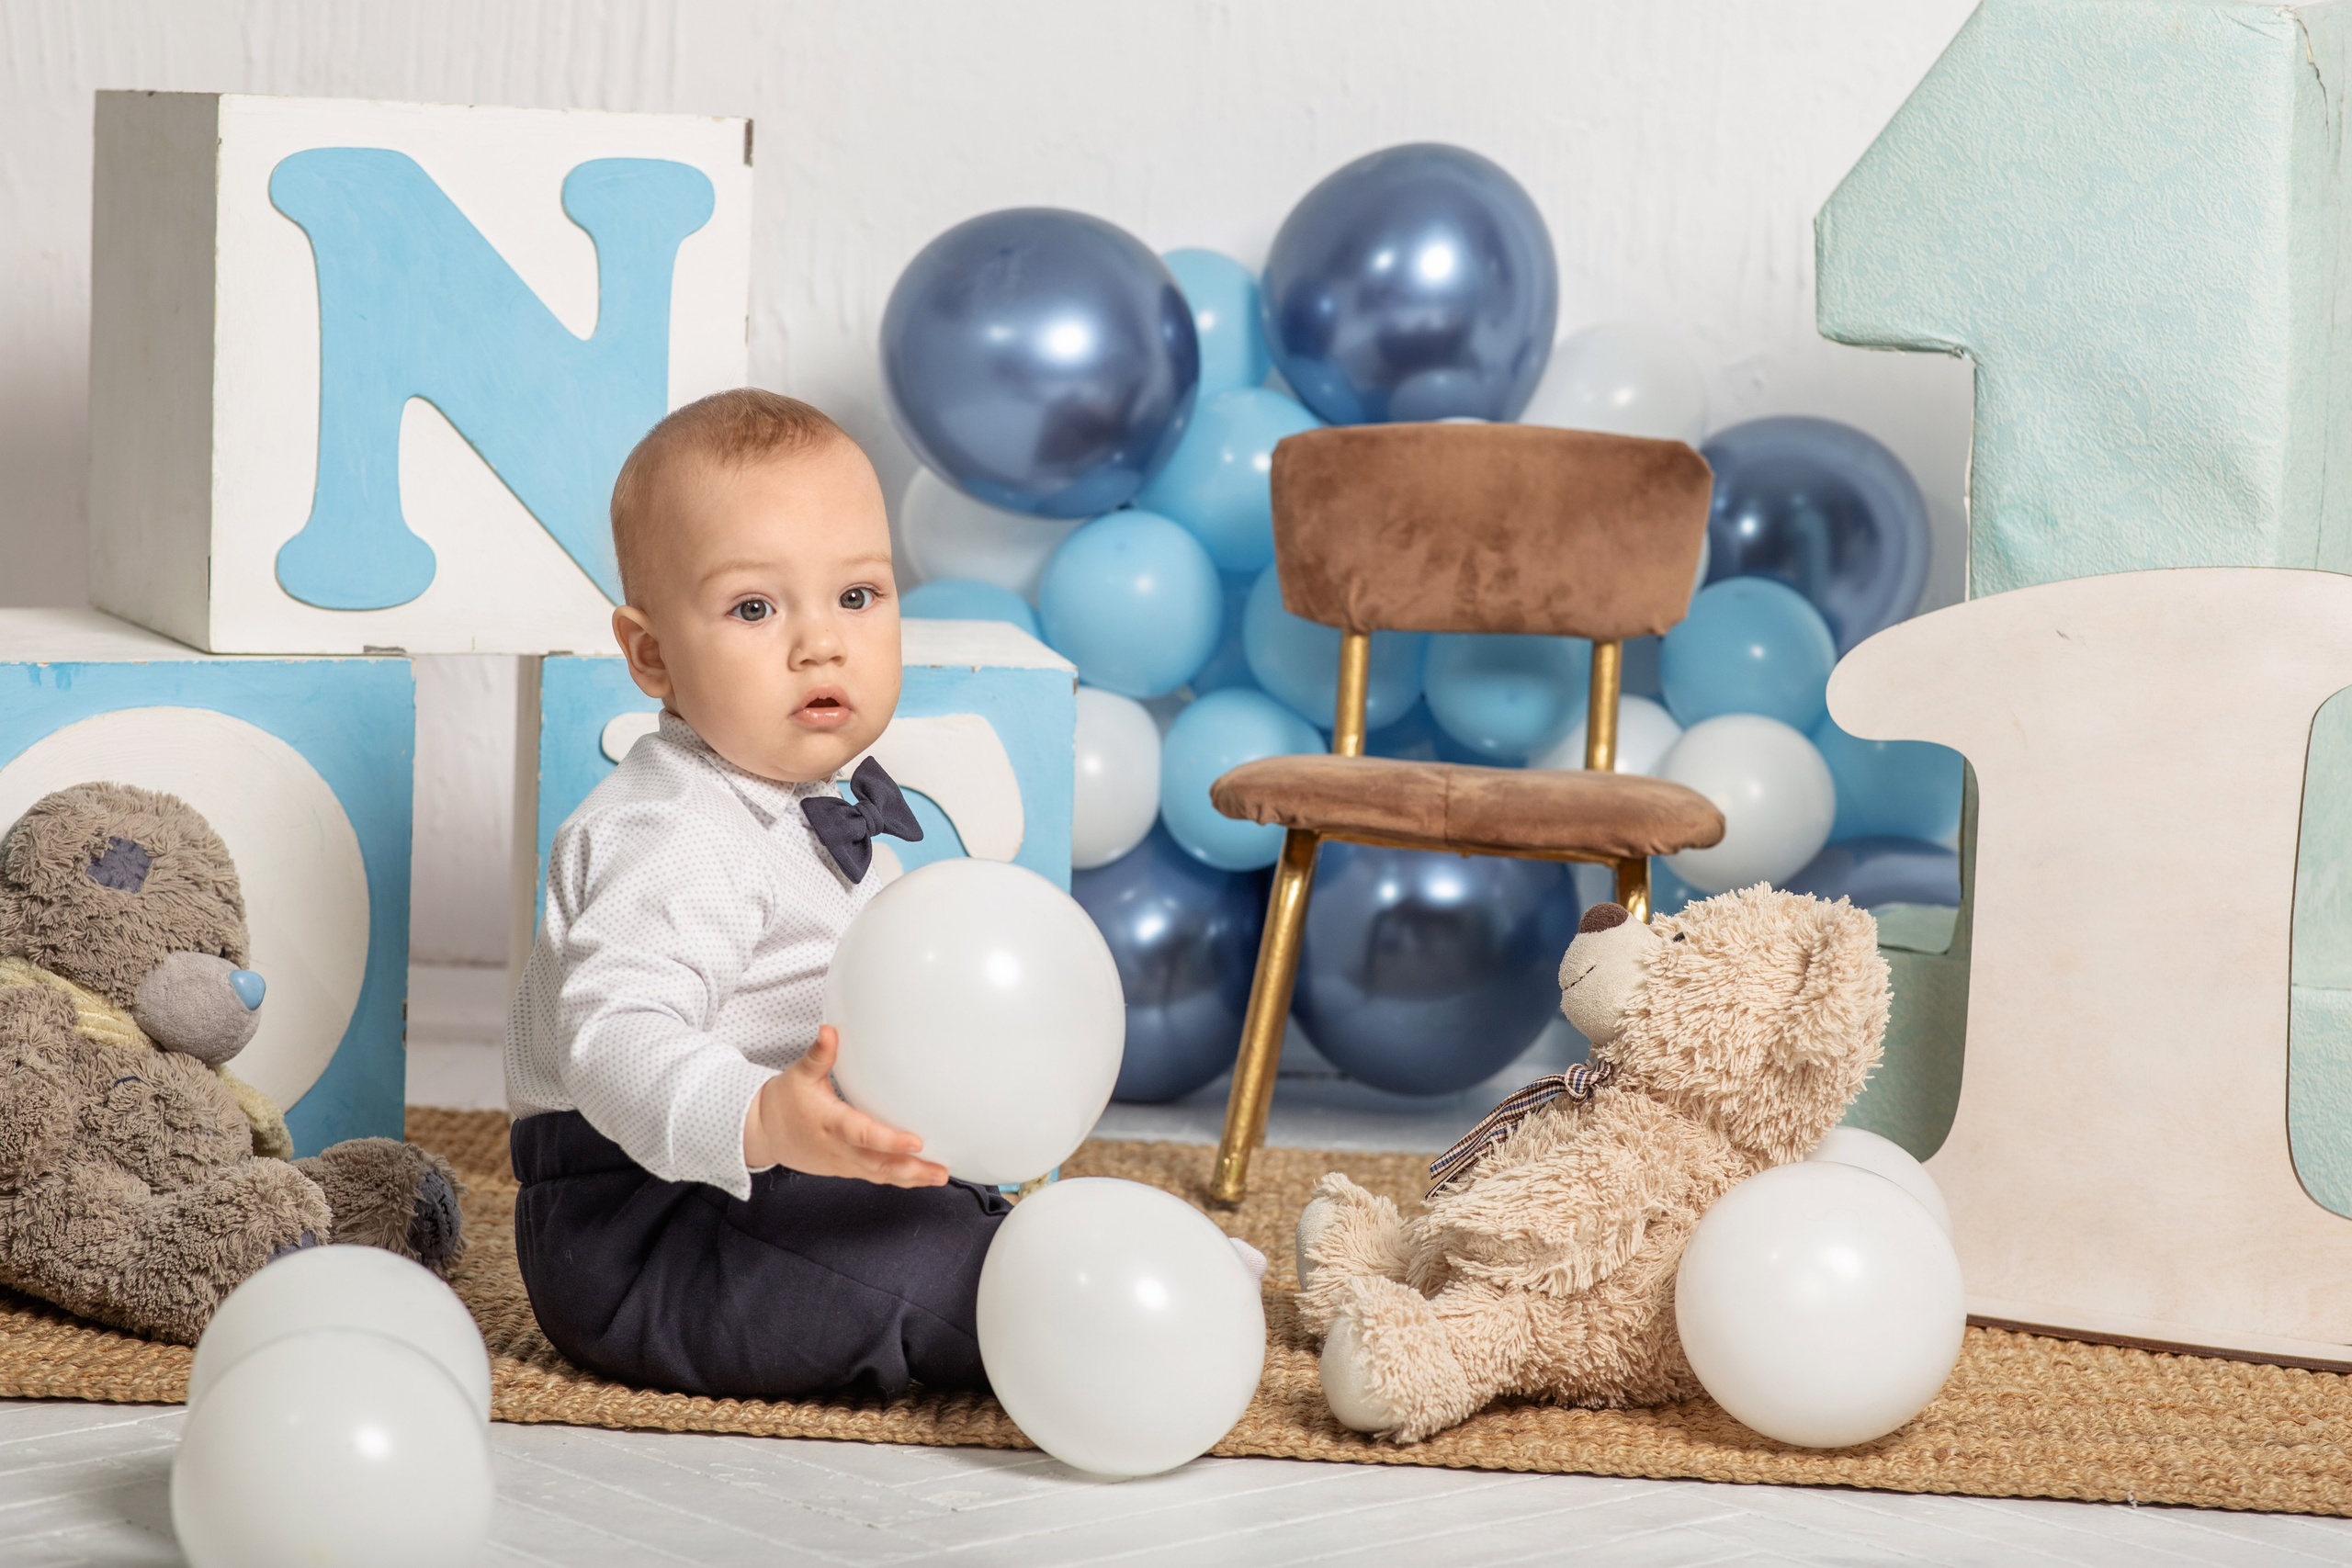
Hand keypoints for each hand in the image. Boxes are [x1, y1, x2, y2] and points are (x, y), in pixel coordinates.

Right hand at [742, 1026, 948, 1187]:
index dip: (890, 1141)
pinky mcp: (845, 1169)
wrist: (762, 1133)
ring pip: (879, 1174)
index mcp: (830, 1123)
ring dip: (910, 1178)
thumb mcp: (798, 1074)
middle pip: (878, 1163)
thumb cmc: (783, 1102)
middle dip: (911, 1169)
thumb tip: (830, 1031)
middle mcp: (839, 1148)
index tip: (917, 1142)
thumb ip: (819, 1054)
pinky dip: (898, 1179)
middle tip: (940, 1170)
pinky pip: (875, 1176)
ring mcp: (843, 1163)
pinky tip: (920, 1177)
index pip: (864, 1134)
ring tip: (939, 1176)